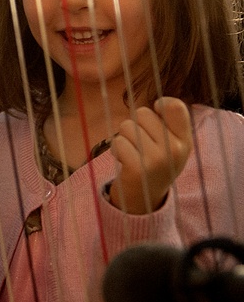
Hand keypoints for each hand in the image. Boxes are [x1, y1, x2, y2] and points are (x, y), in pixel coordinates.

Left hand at [109, 97, 192, 214]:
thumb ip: (168, 124)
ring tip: (133, 153)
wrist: (144, 199)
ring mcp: (157, 159)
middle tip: (140, 143)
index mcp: (185, 141)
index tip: (156, 112)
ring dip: (124, 137)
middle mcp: (174, 149)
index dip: (161, 104)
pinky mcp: (138, 168)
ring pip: (127, 126)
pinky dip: (117, 150)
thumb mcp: (170, 145)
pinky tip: (125, 161)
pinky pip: (117, 142)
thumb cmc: (154, 164)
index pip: (176, 106)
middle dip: (135, 124)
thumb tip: (160, 102)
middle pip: (143, 113)